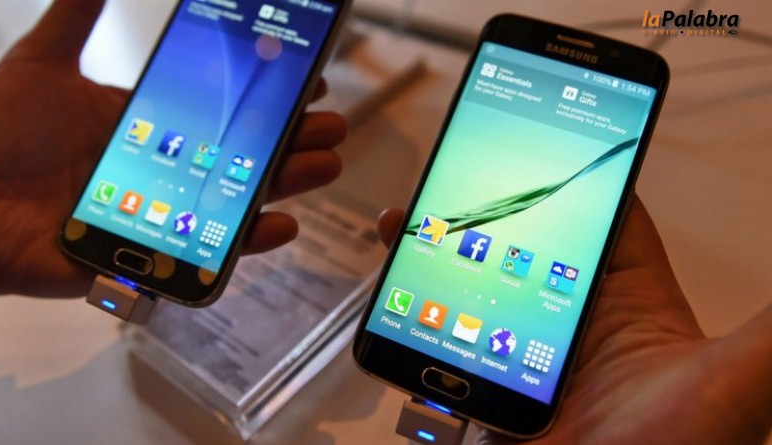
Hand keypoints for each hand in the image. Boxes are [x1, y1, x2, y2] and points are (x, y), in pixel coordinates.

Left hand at [0, 0, 345, 301]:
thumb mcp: (42, 64)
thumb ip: (77, 15)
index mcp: (150, 124)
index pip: (222, 110)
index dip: (262, 98)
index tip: (302, 79)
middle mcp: (167, 167)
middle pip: (243, 155)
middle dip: (292, 140)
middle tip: (331, 125)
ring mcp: (166, 212)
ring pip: (240, 199)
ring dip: (287, 183)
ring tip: (326, 163)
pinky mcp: (155, 254)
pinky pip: (212, 253)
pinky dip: (249, 242)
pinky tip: (282, 223)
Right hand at [377, 199, 771, 444]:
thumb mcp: (729, 385)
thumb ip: (766, 332)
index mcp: (629, 308)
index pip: (604, 219)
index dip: (579, 172)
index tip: (546, 129)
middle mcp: (574, 328)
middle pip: (523, 247)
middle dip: (485, 205)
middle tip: (448, 168)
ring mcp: (526, 360)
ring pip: (475, 290)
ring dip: (437, 255)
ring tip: (402, 223)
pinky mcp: (490, 394)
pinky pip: (447, 345)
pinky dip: (415, 319)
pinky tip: (391, 299)